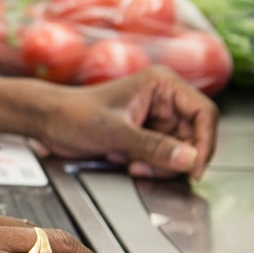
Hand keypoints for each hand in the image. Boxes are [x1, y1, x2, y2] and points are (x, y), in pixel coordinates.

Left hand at [0, 67, 218, 179]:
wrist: (47, 121)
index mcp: (162, 84)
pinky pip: (163, 155)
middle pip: (194, 135)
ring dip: (160, 164)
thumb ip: (154, 147)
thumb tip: (190, 159)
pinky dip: (150, 165)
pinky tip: (128, 163)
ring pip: (179, 149)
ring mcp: (155, 116)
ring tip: (132, 163)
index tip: (196, 168)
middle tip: (150, 168)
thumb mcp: (115, 133)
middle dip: (175, 157)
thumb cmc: (74, 115)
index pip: (204, 113)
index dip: (205, 142)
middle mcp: (163, 98)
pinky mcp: (145, 132)